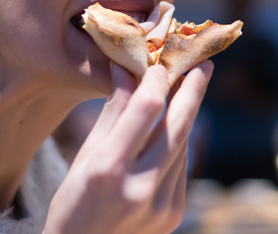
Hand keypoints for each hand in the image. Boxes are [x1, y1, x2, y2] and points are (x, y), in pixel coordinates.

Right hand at [44, 61, 212, 233]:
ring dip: (184, 116)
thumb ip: (113, 113)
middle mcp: (140, 187)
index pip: (147, 109)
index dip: (157, 80)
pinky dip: (176, 144)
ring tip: (186, 89)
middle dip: (194, 90)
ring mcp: (162, 205)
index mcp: (108, 169)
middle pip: (178, 125)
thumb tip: (127, 68)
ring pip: (182, 144)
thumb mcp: (84, 157)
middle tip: (204, 63)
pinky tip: (170, 133)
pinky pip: (181, 166)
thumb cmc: (74, 205)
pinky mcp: (175, 214)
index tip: (160, 63)